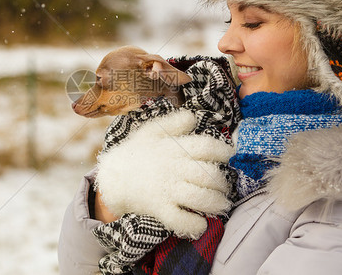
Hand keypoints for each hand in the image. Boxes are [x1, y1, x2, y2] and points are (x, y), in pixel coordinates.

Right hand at [95, 110, 233, 238]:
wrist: (111, 177)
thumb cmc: (134, 152)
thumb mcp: (151, 131)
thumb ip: (173, 122)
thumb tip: (193, 117)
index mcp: (174, 148)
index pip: (207, 146)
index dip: (223, 151)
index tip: (230, 156)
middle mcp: (174, 168)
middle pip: (208, 174)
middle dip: (223, 182)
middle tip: (224, 186)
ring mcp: (167, 190)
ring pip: (200, 198)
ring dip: (216, 203)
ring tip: (222, 205)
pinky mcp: (159, 208)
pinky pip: (180, 220)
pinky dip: (194, 224)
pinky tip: (201, 223)